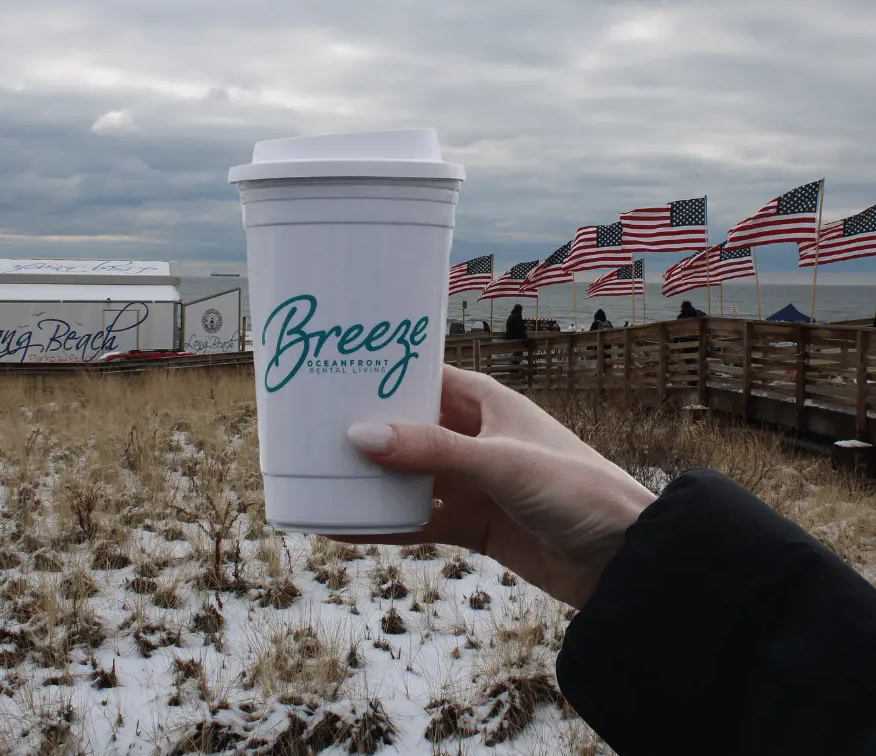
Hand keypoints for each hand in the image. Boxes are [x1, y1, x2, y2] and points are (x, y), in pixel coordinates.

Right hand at [337, 365, 654, 608]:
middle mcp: (475, 437)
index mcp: (487, 403)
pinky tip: (346, 526)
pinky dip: (384, 523)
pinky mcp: (473, 524)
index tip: (334, 372)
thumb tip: (361, 435)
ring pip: (407, 475)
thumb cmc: (576, 490)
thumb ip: (433, 451)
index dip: (383, 375)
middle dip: (367, 431)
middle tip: (310, 428)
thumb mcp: (501, 463)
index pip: (424, 377)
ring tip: (317, 475)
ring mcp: (472, 482)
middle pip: (408, 428)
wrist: (625, 562)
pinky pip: (417, 519)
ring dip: (371, 479)